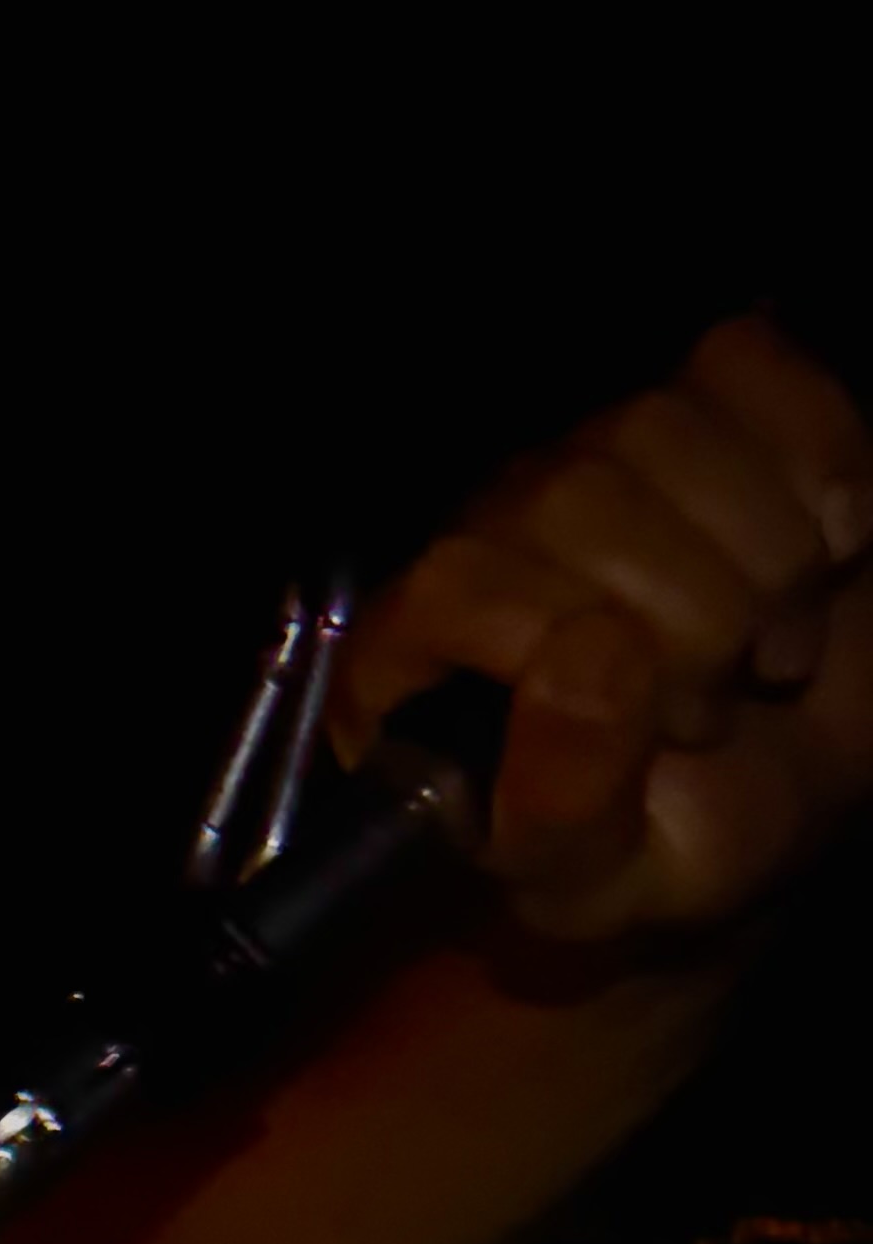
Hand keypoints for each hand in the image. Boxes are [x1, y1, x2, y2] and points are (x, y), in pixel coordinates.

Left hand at [328, 308, 872, 945]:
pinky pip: (750, 366)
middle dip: (696, 621)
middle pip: (579, 500)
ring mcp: (596, 451)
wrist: (783, 780)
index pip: (463, 583)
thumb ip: (560, 803)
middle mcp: (488, 527)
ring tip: (769, 646)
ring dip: (766, 556)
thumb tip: (588, 658)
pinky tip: (831, 548)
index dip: (584, 657)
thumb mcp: (599, 877)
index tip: (673, 732)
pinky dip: (822, 462)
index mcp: (413, 647)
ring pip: (666, 427)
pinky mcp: (705, 399)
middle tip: (725, 704)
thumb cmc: (666, 839)